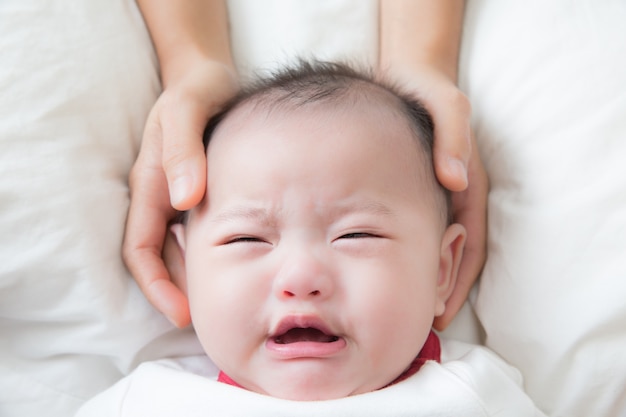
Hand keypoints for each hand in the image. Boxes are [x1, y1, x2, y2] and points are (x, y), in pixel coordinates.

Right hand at [122, 61, 237, 326]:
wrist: (208, 76)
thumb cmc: (197, 90)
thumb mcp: (187, 111)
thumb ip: (183, 150)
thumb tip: (183, 198)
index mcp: (150, 184)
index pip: (140, 249)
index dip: (156, 285)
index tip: (181, 313)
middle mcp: (161, 197)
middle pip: (161, 259)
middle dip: (179, 292)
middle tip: (213, 319)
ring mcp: (180, 197)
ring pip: (181, 251)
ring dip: (197, 277)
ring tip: (229, 301)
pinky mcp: (201, 193)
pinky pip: (202, 234)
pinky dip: (215, 253)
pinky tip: (245, 263)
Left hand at [386, 65, 487, 329]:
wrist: (406, 75)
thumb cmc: (425, 88)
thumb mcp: (445, 104)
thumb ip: (453, 136)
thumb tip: (455, 180)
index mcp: (465, 184)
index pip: (469, 244)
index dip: (458, 282)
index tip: (441, 314)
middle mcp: (452, 196)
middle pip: (451, 255)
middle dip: (438, 292)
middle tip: (416, 326)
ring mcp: (433, 195)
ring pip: (431, 248)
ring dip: (421, 280)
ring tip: (398, 312)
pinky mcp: (412, 190)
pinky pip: (411, 230)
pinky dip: (401, 255)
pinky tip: (373, 272)